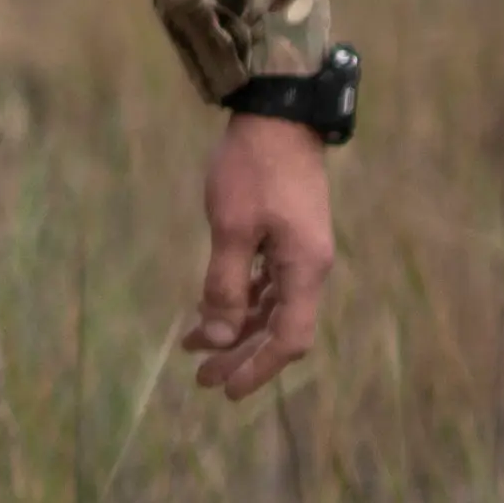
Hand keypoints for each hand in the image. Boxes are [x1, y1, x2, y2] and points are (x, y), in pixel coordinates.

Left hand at [188, 116, 340, 398]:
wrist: (279, 113)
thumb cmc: (253, 168)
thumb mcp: (231, 229)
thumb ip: (224, 286)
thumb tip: (216, 337)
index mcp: (304, 269)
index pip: (288, 340)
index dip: (258, 369)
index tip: (225, 389)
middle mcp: (309, 266)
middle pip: (279, 329)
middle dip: (240, 356)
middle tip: (201, 379)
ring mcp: (301, 250)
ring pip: (271, 307)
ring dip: (237, 329)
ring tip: (194, 346)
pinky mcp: (289, 234)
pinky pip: (268, 282)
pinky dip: (243, 300)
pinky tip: (215, 309)